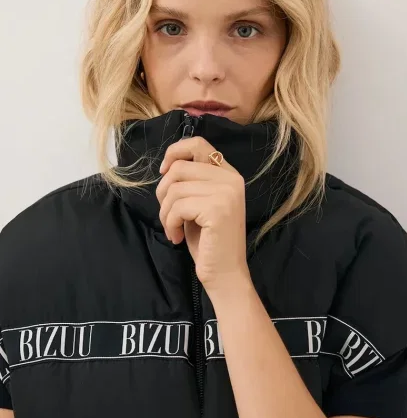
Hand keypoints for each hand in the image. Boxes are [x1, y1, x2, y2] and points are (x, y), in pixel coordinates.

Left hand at [156, 136, 250, 291]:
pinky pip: (177, 206)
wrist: (225, 274)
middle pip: (180, 167)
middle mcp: (232, 179)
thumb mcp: (199, 204)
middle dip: (164, 192)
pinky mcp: (218, 208)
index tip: (164, 172)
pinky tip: (178, 237)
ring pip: (175, 188)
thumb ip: (191, 181)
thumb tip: (167, 166)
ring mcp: (227, 193)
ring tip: (174, 229)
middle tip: (168, 215)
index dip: (174, 152)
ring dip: (166, 213)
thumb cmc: (208, 242)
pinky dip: (170, 223)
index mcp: (229, 174)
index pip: (198, 143)